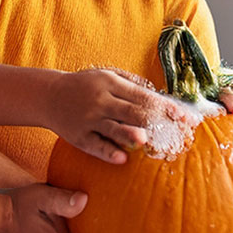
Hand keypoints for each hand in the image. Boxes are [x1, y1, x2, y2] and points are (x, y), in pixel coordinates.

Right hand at [42, 67, 194, 163]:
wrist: (49, 96)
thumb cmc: (85, 85)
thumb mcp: (106, 74)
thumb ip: (132, 82)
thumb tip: (159, 95)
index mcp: (110, 84)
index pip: (143, 96)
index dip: (165, 107)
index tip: (184, 116)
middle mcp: (100, 101)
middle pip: (132, 112)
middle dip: (156, 122)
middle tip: (177, 133)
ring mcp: (89, 120)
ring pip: (113, 128)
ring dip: (129, 134)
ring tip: (144, 141)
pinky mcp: (79, 137)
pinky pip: (95, 146)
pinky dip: (108, 152)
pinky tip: (121, 158)